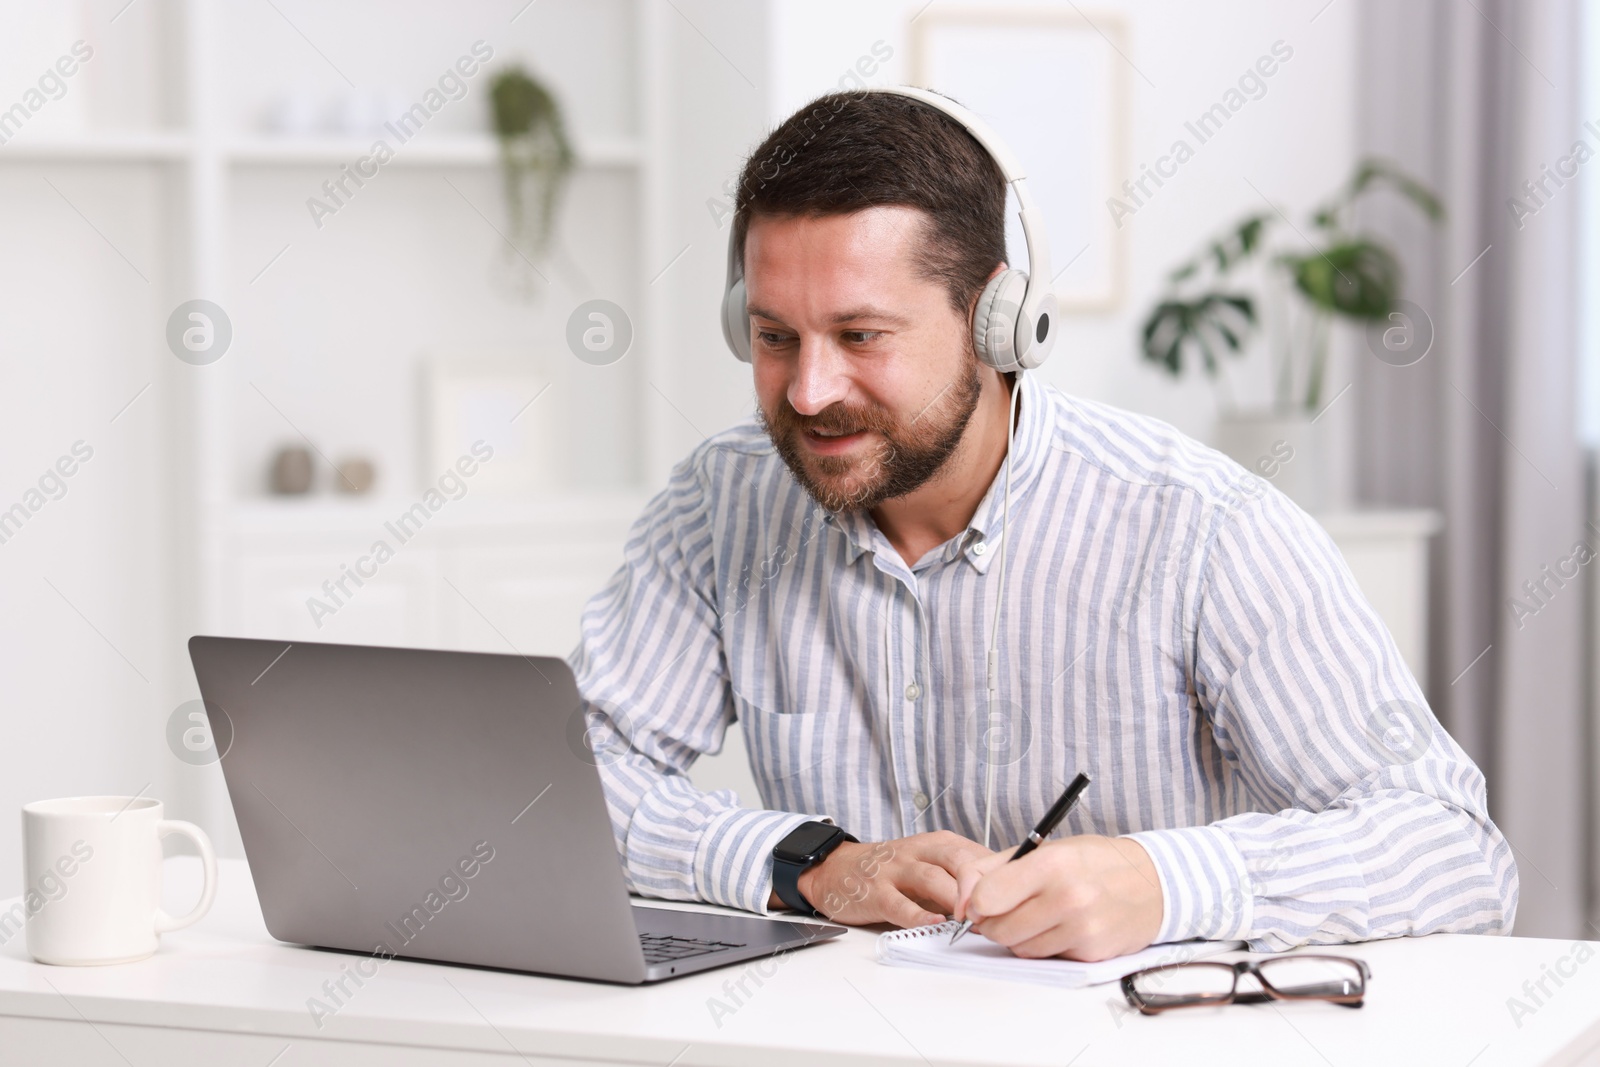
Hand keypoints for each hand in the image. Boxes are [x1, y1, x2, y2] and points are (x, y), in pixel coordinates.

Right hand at [770, 831, 992, 927]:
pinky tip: (933, 925)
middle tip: (1000, 910)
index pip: (977, 853)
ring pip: (932, 880)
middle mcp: (918, 852)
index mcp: (938, 844)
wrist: (838, 870)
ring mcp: (896, 871)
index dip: (999, 876)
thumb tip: (1007, 898)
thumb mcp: (930, 862)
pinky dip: (918, 916)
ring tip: (973, 922)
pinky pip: (900, 904)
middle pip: (959, 860)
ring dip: (956, 901)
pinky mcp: (876, 892)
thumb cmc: (893, 871)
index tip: (1018, 897)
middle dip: (982, 885)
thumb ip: (962, 877)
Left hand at [952, 836, 1162, 960]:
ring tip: (1036, 915)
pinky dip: (1045, 947)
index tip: (977, 902)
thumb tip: (961, 900)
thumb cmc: (1095, 862)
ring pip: (1020, 949)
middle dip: (993, 923)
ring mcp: (1081, 929)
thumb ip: (994, 868)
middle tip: (1004, 911)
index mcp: (1050, 864)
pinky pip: (1047, 959)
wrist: (1153, 883)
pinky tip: (1060, 927)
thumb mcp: (1045, 848)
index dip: (974, 903)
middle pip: (999, 929)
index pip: (986, 897)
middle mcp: (1067, 898)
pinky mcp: (1091, 953)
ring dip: (1018, 937)